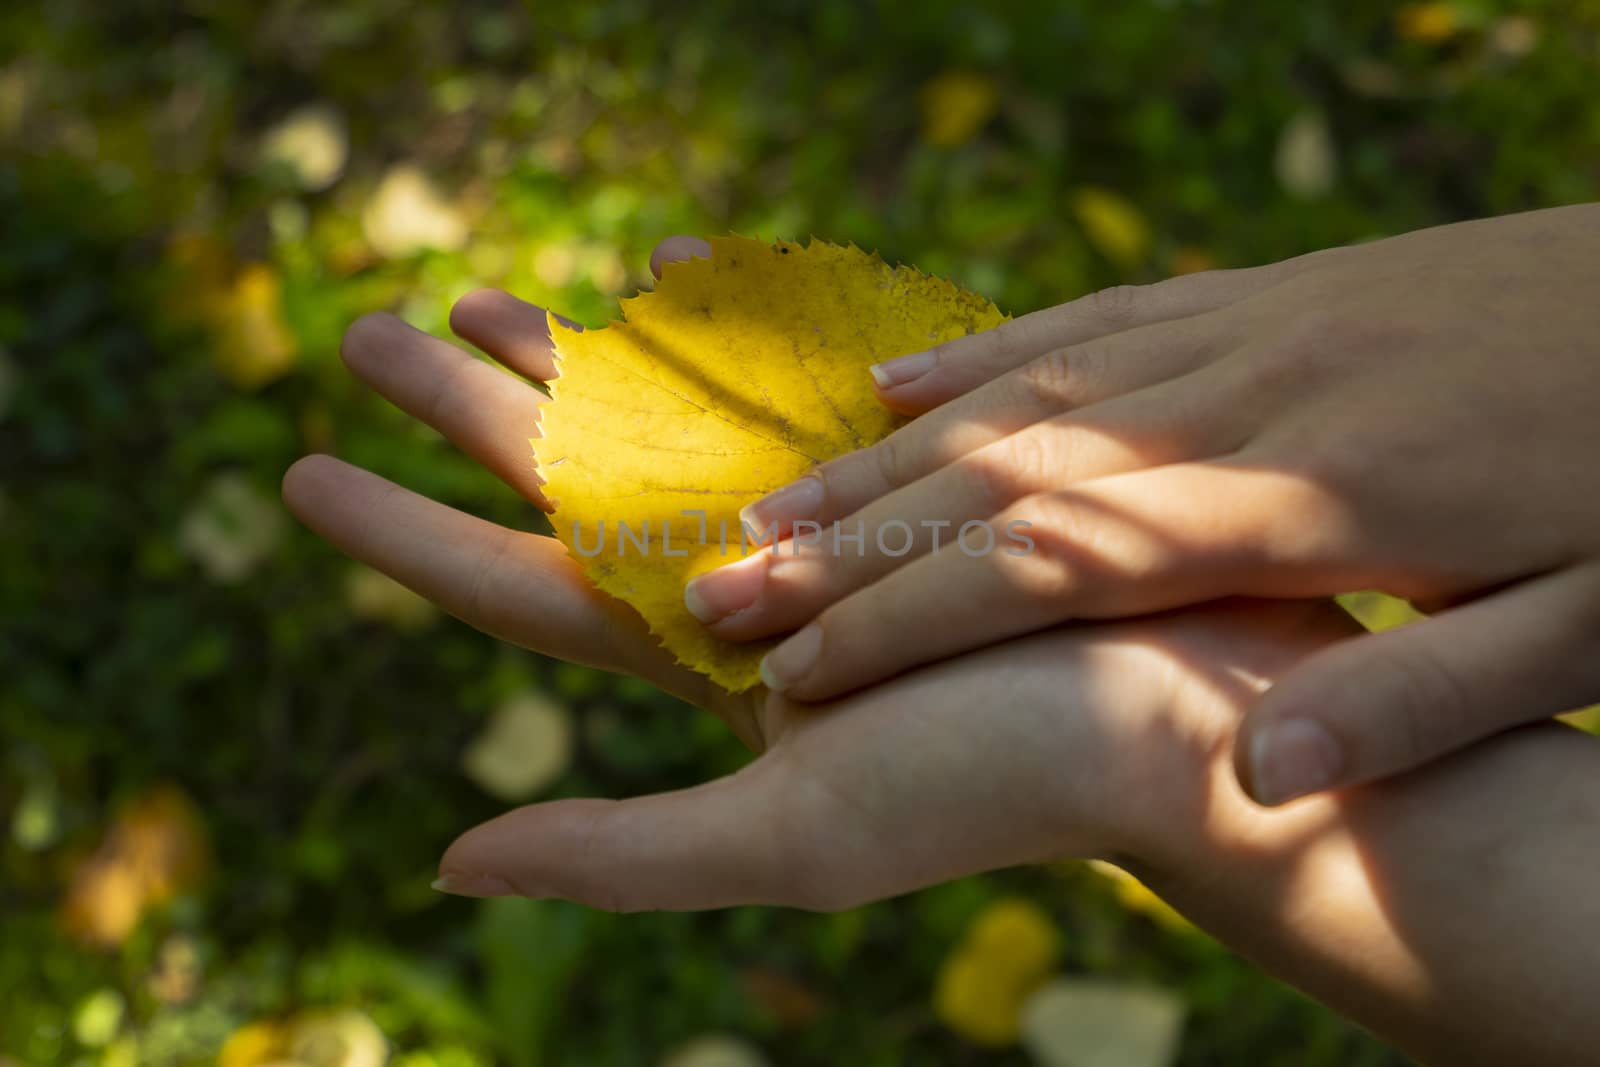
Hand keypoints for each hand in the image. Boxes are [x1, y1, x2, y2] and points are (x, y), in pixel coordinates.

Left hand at [279, 239, 1362, 907]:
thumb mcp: (793, 837)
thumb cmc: (996, 782)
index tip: (302, 471)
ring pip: (659, 422)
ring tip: (486, 300)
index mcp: (699, 666)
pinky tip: (666, 285)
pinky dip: (711, 337)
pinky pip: (774, 389)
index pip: (518, 586)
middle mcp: (741, 590)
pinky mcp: (893, 470)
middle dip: (468, 408)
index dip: (406, 532)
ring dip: (570, 361)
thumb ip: (622, 854)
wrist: (1185, 711)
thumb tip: (448, 864)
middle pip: (568, 483)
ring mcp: (815, 521)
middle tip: (370, 331)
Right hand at [680, 204, 1599, 804]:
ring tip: (765, 505)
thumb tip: (1250, 777)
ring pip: (1018, 395)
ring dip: (880, 457)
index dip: (902, 620)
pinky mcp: (1262, 295)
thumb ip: (1414, 697)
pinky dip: (976, 356)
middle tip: (711, 589)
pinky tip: (897, 386)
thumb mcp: (1583, 620)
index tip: (788, 672)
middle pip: (997, 475)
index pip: (1049, 564)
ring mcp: (1245, 332)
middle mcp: (1244, 401)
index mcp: (1310, 498)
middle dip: (841, 542)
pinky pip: (1086, 324)